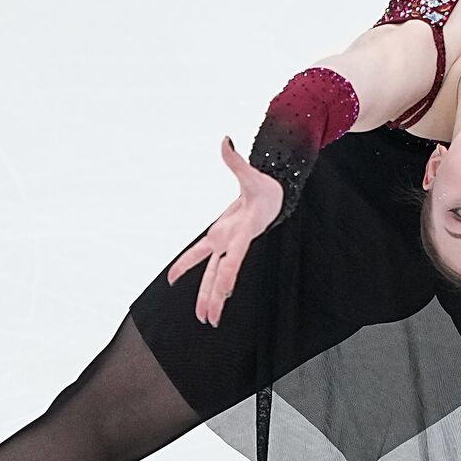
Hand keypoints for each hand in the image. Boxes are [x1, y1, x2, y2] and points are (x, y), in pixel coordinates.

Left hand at [165, 136, 283, 326]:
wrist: (275, 195)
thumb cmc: (266, 187)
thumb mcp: (252, 174)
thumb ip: (235, 160)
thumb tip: (224, 141)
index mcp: (242, 231)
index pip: (233, 257)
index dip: (227, 275)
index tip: (224, 292)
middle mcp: (233, 241)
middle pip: (221, 273)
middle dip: (215, 296)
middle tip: (209, 320)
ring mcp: (226, 243)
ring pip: (213, 274)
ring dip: (208, 296)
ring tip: (205, 319)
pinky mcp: (221, 240)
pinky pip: (205, 261)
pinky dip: (194, 272)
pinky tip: (185, 287)